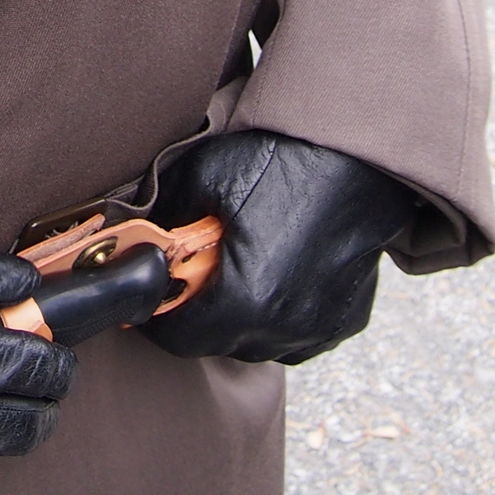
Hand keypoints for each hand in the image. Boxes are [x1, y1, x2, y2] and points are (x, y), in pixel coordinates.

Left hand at [142, 131, 415, 366]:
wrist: (357, 150)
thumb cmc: (278, 158)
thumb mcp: (199, 177)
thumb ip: (161, 224)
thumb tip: (138, 244)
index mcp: (243, 301)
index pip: (179, 339)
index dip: (160, 315)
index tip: (154, 292)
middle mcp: (284, 329)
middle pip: (219, 344)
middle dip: (201, 312)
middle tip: (199, 268)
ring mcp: (319, 328)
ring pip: (259, 342)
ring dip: (241, 317)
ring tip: (242, 266)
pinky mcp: (346, 320)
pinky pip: (298, 333)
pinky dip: (280, 313)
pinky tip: (279, 270)